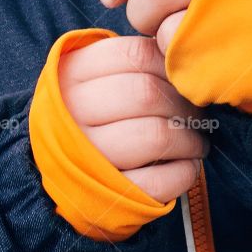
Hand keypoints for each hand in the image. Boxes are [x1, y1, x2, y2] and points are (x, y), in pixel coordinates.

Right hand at [58, 33, 208, 200]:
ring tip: (197, 141)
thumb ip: (134, 64)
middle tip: (199, 115)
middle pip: (148, 94)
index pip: (136, 54)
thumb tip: (186, 64)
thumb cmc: (89, 113)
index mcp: (71, 74)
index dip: (171, 66)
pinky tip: (187, 166)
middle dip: (186, 105)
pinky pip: (158, 182)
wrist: (52, 168)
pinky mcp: (105, 196)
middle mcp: (73, 113)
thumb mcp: (95, 77)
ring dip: (190, 139)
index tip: (184, 80)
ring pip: (156, 136)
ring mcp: (87, 157)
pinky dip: (184, 173)